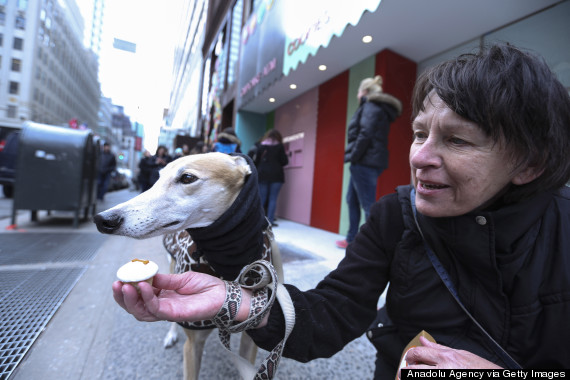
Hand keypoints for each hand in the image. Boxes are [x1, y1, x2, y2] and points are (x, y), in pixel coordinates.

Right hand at [112, 272, 226, 322]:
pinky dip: (148, 298)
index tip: (120, 277)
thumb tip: (146, 275)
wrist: (222, 293)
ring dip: (131, 299)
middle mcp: (161, 306)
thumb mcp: (181, 279)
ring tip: (123, 286)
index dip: (127, 289)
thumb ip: (164, 280)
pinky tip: (143, 286)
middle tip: (116, 284)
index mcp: (162, 297)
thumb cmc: (204, 287)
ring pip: (142, 311)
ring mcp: (167, 312)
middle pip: (135, 307)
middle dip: (122, 298)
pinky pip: (156, 308)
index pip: (139, 297)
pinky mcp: (175, 314)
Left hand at [402, 336, 501, 369]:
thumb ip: (439, 348)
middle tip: (405, 373)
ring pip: (416, 378)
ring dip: (410, 377)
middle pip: (412, 370)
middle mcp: (444, 370)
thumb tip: (423, 340)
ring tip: (411, 376)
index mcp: (447, 357)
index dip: (408, 357)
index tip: (408, 360)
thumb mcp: (462, 354)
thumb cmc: (483, 370)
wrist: (498, 379)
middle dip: (404, 372)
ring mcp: (444, 378)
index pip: (417, 353)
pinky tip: (425, 378)